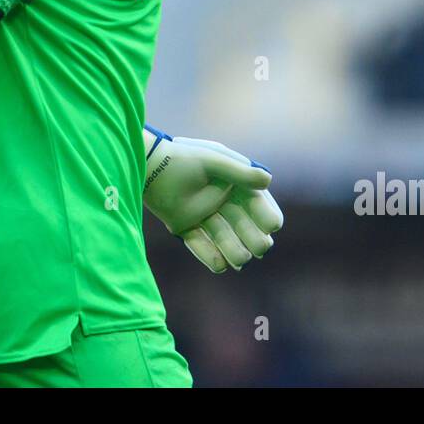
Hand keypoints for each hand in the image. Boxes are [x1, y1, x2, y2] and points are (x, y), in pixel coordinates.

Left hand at [143, 130, 283, 272]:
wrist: (150, 165)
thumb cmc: (185, 157)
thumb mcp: (215, 161)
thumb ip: (240, 173)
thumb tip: (268, 180)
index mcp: (234, 184)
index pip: (257, 203)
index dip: (266, 215)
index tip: (272, 226)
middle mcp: (221, 202)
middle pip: (243, 225)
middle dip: (253, 237)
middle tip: (261, 249)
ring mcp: (204, 216)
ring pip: (223, 238)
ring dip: (233, 250)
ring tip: (241, 260)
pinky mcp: (184, 227)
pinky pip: (199, 245)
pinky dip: (210, 257)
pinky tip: (221, 266)